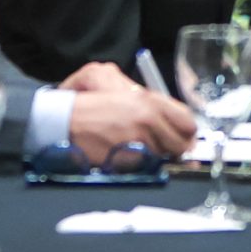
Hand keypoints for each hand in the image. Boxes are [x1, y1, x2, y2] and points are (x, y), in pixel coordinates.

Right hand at [59, 62, 193, 159]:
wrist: (63, 119)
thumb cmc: (88, 101)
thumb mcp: (120, 85)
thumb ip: (148, 101)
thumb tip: (170, 118)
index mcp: (149, 100)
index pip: (187, 120)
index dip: (187, 132)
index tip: (182, 137)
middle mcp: (148, 119)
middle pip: (181, 143)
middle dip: (176, 148)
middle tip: (167, 149)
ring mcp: (139, 140)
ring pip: (164, 156)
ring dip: (156, 156)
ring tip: (139, 149)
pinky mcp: (127, 158)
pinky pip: (146, 166)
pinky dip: (141, 164)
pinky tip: (128, 156)